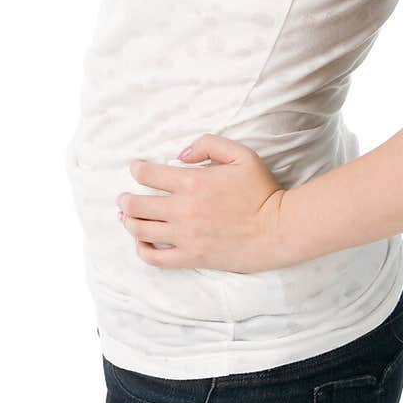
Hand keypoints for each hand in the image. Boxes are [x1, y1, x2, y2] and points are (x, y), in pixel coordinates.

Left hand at [115, 133, 290, 272]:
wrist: (278, 228)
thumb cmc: (262, 189)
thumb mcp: (242, 154)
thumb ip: (209, 144)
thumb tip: (180, 154)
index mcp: (193, 182)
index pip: (148, 174)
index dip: (137, 169)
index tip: (136, 168)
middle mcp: (183, 209)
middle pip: (136, 205)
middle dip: (125, 199)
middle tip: (124, 197)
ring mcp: (185, 236)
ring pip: (140, 230)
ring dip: (128, 222)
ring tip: (127, 217)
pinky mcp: (191, 257)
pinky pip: (155, 258)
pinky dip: (142, 250)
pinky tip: (142, 242)